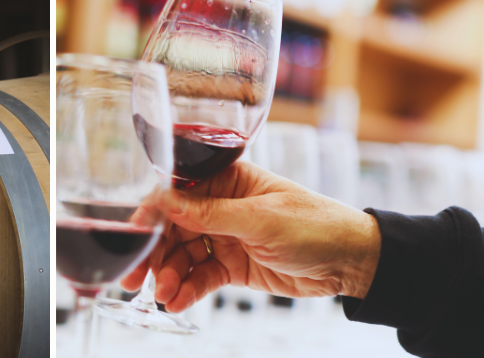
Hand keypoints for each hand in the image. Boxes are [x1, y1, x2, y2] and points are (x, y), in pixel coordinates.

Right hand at [119, 161, 380, 312]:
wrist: (352, 262)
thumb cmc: (316, 224)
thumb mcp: (260, 218)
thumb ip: (209, 214)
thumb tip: (164, 202)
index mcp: (226, 181)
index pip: (176, 193)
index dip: (151, 214)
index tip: (132, 237)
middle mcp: (220, 206)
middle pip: (172, 228)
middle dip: (152, 253)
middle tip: (134, 278)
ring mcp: (225, 237)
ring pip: (182, 256)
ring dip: (168, 276)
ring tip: (163, 297)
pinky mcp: (232, 266)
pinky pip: (201, 277)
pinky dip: (187, 290)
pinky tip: (177, 302)